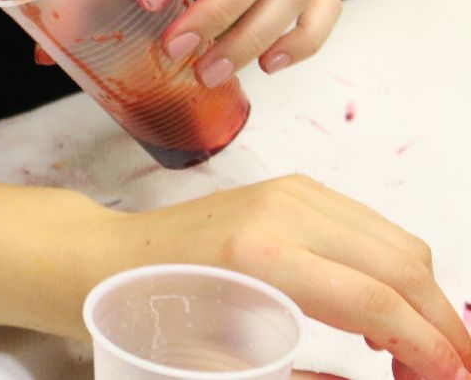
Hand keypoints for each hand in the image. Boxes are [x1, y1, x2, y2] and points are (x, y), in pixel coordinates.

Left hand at [109, 176, 470, 379]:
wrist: (112, 258)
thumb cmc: (158, 311)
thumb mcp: (232, 358)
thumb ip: (313, 366)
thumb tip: (396, 370)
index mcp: (264, 257)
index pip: (377, 302)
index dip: (426, 347)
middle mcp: (284, 213)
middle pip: (402, 265)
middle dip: (438, 323)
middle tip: (445, 372)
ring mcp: (291, 193)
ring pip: (395, 242)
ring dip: (421, 297)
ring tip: (414, 353)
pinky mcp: (293, 188)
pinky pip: (369, 226)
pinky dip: (393, 268)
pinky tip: (380, 313)